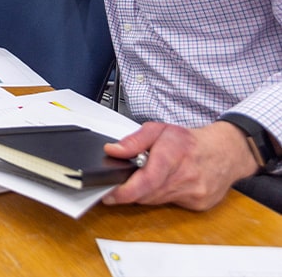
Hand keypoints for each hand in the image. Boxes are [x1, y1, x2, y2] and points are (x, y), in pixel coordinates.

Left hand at [101, 121, 259, 210]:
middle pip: (148, 194)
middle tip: (121, 183)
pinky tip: (164, 184)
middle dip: (131, 191)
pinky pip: (170, 204)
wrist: (226, 152)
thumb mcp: (158, 130)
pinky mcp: (199, 205)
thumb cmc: (190, 140)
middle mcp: (186, 177)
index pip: (146, 181)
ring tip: (144, 178)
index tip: (109, 195)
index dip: (124, 191)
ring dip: (145, 194)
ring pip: (157, 201)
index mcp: (173, 155)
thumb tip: (112, 151)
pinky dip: (161, 196)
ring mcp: (195, 193)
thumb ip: (133, 141)